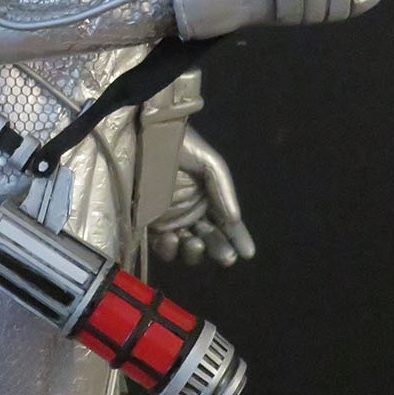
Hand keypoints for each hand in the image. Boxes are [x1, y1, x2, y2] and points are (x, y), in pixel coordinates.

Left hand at [149, 128, 255, 267]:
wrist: (145, 136)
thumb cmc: (180, 146)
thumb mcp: (210, 164)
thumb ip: (223, 190)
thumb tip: (235, 220)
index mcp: (209, 198)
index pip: (226, 223)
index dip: (238, 238)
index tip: (248, 253)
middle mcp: (191, 212)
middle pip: (208, 238)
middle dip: (219, 249)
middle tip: (227, 257)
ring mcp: (169, 219)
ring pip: (185, 247)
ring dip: (194, 252)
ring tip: (196, 244)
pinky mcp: (147, 223)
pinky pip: (160, 244)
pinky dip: (168, 248)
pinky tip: (173, 239)